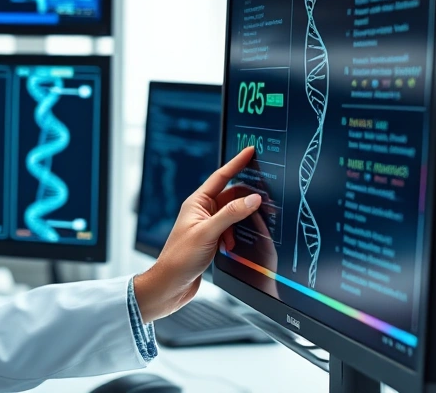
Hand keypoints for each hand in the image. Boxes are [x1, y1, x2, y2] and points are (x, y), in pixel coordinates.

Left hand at [133, 147, 261, 322]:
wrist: (170, 285)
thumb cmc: (180, 258)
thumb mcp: (209, 233)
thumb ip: (231, 214)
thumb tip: (253, 198)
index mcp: (196, 203)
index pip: (221, 177)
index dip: (236, 163)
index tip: (250, 151)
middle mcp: (201, 212)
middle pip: (230, 196)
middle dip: (246, 198)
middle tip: (265, 195)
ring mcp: (206, 226)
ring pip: (232, 215)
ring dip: (241, 221)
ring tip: (250, 225)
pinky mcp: (210, 241)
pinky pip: (230, 230)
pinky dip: (236, 235)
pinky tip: (233, 245)